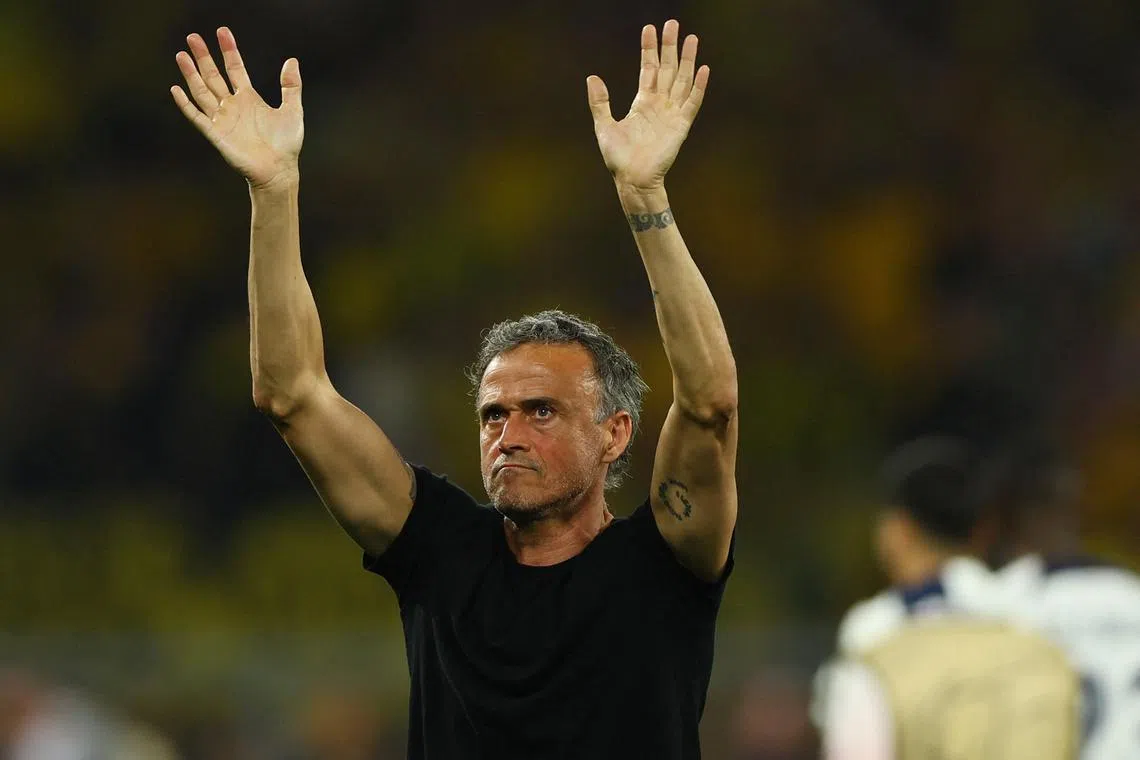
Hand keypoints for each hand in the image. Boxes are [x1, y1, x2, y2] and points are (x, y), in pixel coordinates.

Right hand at [170, 27, 302, 188]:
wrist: (279, 171)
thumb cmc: (286, 144)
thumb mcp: (293, 110)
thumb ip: (291, 86)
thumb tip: (292, 60)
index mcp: (249, 98)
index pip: (235, 68)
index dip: (229, 50)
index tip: (222, 32)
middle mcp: (232, 106)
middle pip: (213, 76)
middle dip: (203, 57)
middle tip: (193, 37)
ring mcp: (222, 119)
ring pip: (202, 92)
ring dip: (191, 74)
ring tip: (181, 55)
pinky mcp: (216, 134)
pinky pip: (197, 117)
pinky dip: (186, 105)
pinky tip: (176, 89)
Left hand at [586, 20, 708, 191]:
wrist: (633, 180)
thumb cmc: (618, 158)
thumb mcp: (604, 127)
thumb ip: (600, 102)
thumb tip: (592, 77)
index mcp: (642, 102)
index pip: (648, 68)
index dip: (649, 49)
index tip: (649, 28)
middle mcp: (659, 104)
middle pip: (668, 69)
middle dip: (670, 46)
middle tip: (672, 23)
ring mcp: (671, 114)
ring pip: (682, 80)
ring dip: (687, 60)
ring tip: (691, 38)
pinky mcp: (681, 126)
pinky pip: (692, 103)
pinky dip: (698, 87)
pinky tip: (703, 69)